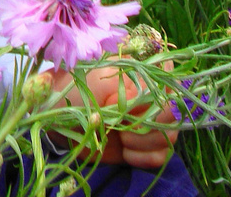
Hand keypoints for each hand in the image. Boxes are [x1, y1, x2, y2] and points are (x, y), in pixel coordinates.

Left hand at [50, 61, 178, 169]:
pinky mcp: (141, 144)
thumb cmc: (74, 90)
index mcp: (138, 73)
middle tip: (124, 123)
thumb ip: (131, 82)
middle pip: (173, 112)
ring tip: (120, 136)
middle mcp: (147, 96)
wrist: (57, 118)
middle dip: (152, 123)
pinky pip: (160, 155)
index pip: (170, 76)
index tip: (138, 100)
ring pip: (169, 136)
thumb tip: (160, 81)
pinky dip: (144, 157)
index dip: (162, 92)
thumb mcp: (98, 80)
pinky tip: (125, 150)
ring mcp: (145, 121)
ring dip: (145, 141)